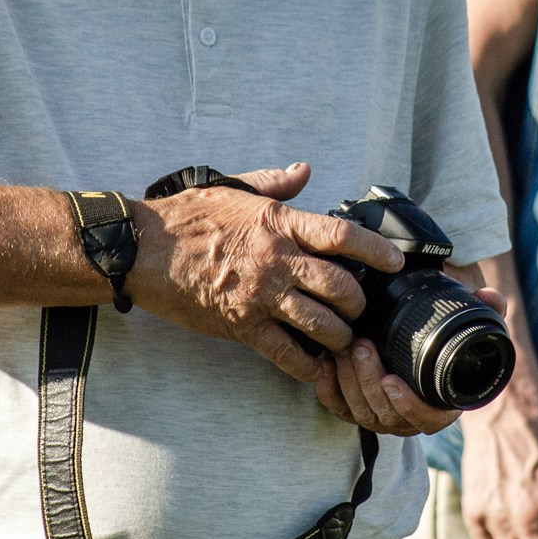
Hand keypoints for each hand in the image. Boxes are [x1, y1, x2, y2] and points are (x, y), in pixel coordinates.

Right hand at [124, 162, 405, 392]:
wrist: (141, 250)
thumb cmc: (186, 217)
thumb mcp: (233, 188)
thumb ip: (274, 182)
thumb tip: (304, 170)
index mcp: (278, 224)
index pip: (342, 236)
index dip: (376, 251)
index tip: (395, 262)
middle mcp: (276, 261)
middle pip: (340, 286)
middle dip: (359, 302)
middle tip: (360, 307)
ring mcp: (259, 296)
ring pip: (321, 324)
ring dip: (339, 336)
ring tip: (342, 338)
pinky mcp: (241, 326)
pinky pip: (285, 354)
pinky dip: (307, 366)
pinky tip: (315, 368)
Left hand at [311, 286, 509, 437]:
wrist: (414, 347)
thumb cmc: (442, 339)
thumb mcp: (465, 323)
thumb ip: (484, 309)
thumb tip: (492, 296)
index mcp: (441, 404)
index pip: (427, 418)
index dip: (409, 404)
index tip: (392, 380)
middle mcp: (410, 417)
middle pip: (387, 414)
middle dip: (369, 380)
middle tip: (361, 346)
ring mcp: (382, 417)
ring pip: (362, 412)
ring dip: (349, 381)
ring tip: (344, 348)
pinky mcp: (356, 411)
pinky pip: (340, 410)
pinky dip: (330, 391)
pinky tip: (324, 367)